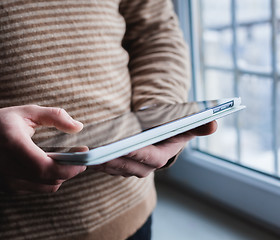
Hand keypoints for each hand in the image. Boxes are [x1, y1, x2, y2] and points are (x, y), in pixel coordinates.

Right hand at [0, 105, 85, 193]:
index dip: (69, 166)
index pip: (45, 167)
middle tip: (79, 159)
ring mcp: (8, 181)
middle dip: (70, 171)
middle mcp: (9, 167)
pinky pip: (37, 188)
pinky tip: (48, 166)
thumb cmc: (1, 122)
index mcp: (14, 144)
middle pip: (49, 179)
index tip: (83, 156)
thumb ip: (54, 116)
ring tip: (64, 161)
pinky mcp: (8, 187)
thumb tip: (78, 127)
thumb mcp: (27, 111)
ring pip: (46, 187)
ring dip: (60, 176)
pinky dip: (48, 179)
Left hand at [90, 121, 216, 176]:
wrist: (156, 135)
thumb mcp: (184, 124)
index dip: (135, 152)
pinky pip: (102, 164)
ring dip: (96, 160)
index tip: (121, 146)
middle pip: (124, 164)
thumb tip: (213, 123)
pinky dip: (92, 159)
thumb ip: (197, 124)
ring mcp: (128, 168)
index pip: (147, 156)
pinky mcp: (115, 165)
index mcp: (160, 157)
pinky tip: (81, 151)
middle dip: (109, 158)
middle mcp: (143, 167)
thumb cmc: (169, 127)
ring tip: (82, 151)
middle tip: (93, 150)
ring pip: (110, 166)